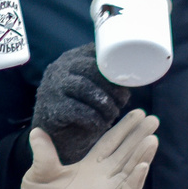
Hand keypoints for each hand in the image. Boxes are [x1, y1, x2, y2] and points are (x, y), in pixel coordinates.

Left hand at [16, 112, 159, 188]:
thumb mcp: (38, 175)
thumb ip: (44, 155)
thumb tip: (37, 131)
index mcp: (88, 166)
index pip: (110, 142)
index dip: (124, 128)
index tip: (137, 113)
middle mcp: (103, 177)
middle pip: (126, 153)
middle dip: (139, 136)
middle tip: (153, 120)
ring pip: (130, 170)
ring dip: (142, 155)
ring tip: (152, 139)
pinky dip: (135, 181)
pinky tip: (142, 167)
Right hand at [30, 46, 128, 169]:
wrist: (57, 136)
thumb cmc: (82, 107)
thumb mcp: (95, 87)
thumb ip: (108, 77)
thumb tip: (136, 77)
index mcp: (73, 58)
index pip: (95, 52)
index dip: (115, 67)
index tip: (126, 83)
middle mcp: (60, 69)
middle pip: (90, 68)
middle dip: (112, 86)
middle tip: (122, 102)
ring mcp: (52, 88)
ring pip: (84, 87)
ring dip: (104, 103)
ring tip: (113, 114)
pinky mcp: (51, 109)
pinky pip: (75, 109)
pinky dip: (93, 118)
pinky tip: (100, 124)